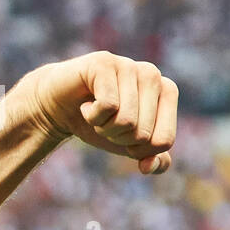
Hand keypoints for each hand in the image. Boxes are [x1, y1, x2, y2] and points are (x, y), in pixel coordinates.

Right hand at [21, 51, 177, 175]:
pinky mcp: (104, 62)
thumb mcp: (132, 146)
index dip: (139, 150)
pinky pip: (108, 106)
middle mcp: (153, 75)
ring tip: (97, 112)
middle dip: (119, 138)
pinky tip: (86, 104)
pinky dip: (92, 116)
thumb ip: (154, 161)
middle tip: (106, 121)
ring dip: (105, 128)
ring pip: (127, 121)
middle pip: (144, 134)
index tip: (125, 134)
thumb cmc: (102, 123)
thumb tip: (148, 166)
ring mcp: (129, 65)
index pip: (165, 141)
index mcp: (168, 92)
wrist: (61, 107)